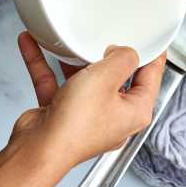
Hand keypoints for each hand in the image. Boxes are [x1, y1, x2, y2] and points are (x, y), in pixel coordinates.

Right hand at [13, 32, 163, 170]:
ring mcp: (88, 117)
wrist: (36, 152)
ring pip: (84, 80)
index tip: (151, 39)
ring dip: (73, 60)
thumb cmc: (75, 126)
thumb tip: (125, 51)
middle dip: (108, 55)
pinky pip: (56, 84)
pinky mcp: (62, 115)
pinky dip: (45, 66)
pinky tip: (32, 45)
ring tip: (69, 39)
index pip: (152, 76)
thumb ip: (122, 58)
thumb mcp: (106, 78)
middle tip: (107, 35)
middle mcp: (115, 116)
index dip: (152, 55)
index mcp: (136, 111)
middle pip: (118, 77)